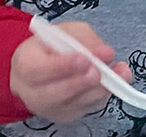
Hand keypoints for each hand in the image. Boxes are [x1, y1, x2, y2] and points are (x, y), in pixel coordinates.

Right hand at [9, 22, 129, 122]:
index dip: (62, 65)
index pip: (38, 69)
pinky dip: (104, 94)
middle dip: (81, 82)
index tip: (83, 58)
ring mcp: (50, 107)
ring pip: (76, 103)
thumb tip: (104, 53)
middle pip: (56, 93)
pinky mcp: (66, 115)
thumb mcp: (66, 31)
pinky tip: (117, 81)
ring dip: (100, 88)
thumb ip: (84, 39)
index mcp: (25, 63)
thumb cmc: (51, 48)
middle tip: (99, 71)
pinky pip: (87, 107)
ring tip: (120, 72)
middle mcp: (33, 91)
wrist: (39, 71)